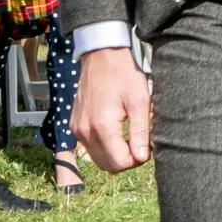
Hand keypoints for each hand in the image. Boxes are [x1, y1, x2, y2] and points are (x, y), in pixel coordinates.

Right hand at [72, 47, 154, 172]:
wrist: (101, 55)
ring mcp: (77, 129)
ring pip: (98, 158)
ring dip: (115, 154)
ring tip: (128, 135)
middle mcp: (85, 132)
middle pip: (107, 165)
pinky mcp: (75, 125)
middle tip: (139, 142)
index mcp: (102, 127)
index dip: (136, 160)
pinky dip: (104, 145)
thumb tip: (142, 158)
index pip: (119, 163)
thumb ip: (140, 131)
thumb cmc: (123, 74)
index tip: (146, 145)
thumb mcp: (139, 101)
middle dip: (126, 160)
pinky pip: (89, 146)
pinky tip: (116, 129)